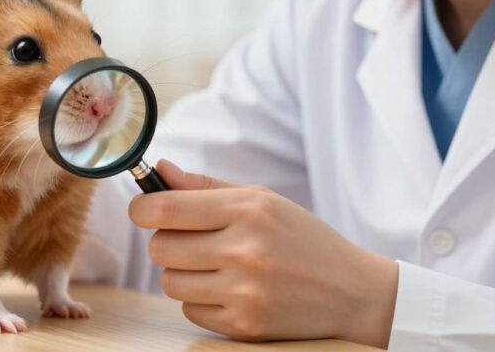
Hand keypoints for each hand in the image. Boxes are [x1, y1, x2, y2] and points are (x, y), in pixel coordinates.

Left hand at [129, 160, 397, 347]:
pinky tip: (229, 290)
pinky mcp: (244, 325)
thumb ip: (205, 186)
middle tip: (192, 240)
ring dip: (182, 273)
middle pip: (160, 247)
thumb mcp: (261, 199)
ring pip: (170, 281)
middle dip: (167, 242)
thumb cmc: (301, 238)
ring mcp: (244, 291)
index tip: (143, 211)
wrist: (352, 292)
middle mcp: (245, 249)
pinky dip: (200, 300)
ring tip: (214, 266)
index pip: (166, 208)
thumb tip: (160, 170)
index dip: (142, 209)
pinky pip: (189, 309)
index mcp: (248, 209)